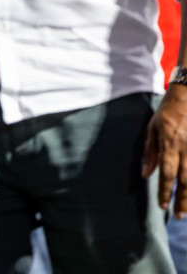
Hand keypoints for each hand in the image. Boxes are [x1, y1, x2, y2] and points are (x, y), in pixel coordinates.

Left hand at [145, 84, 186, 216]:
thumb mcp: (153, 128)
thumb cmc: (167, 111)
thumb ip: (150, 151)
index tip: (162, 205)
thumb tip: (146, 174)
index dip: (165, 190)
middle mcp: (186, 148)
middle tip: (178, 216)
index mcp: (170, 143)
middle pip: (185, 180)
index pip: (167, 173)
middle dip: (181, 199)